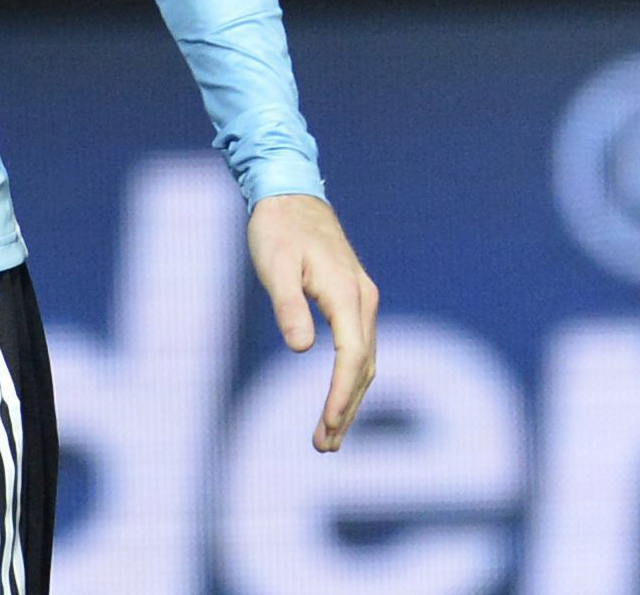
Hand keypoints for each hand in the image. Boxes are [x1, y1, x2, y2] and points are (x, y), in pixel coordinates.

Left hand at [246, 193, 378, 451]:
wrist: (291, 193)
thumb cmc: (277, 228)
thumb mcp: (274, 264)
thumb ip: (287, 304)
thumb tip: (302, 349)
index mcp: (346, 293)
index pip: (352, 357)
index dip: (341, 395)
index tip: (328, 425)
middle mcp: (364, 300)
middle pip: (363, 367)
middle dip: (346, 409)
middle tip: (323, 446)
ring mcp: (363, 300)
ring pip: (365, 361)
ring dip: (350, 399)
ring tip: (329, 437)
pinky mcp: (354, 299)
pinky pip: (360, 348)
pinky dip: (351, 379)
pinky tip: (339, 398)